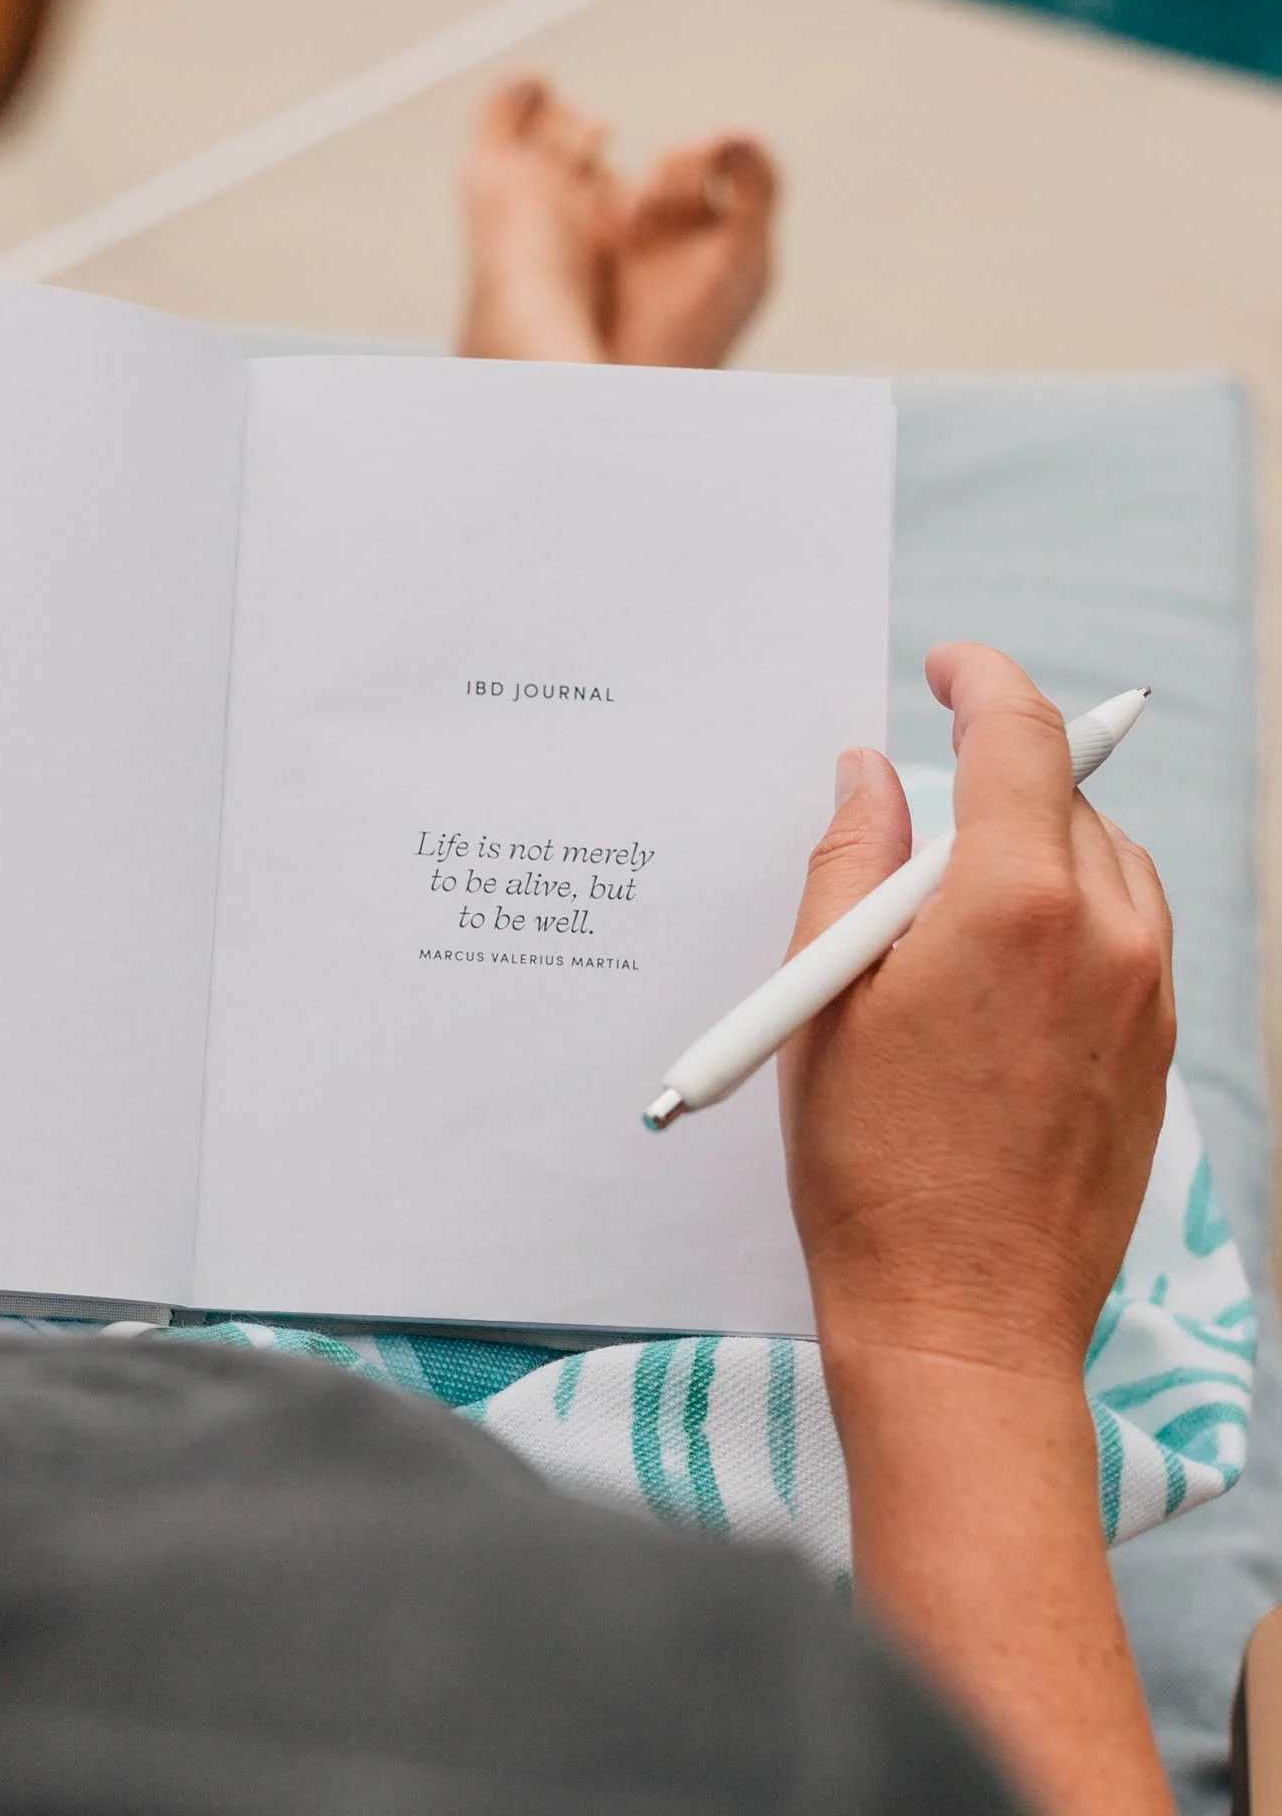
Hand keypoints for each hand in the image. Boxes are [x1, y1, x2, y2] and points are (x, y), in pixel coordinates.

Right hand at [780, 643, 1174, 1388]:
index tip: (946, 666)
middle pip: (1065, 797)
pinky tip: (996, 983)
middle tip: (910, 841)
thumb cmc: (870, 1165)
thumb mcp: (822, 998)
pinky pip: (1129, 931)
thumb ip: (848, 863)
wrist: (962, 1317)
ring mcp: (1148, 993)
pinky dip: (1071, 915)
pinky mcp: (1161, 1047)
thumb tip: (867, 774)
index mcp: (1013, 903)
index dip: (982, 679)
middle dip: (993, 785)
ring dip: (1036, 850)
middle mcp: (1106, 932)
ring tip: (948, 924)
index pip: (1020, 736)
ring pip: (1107, 862)